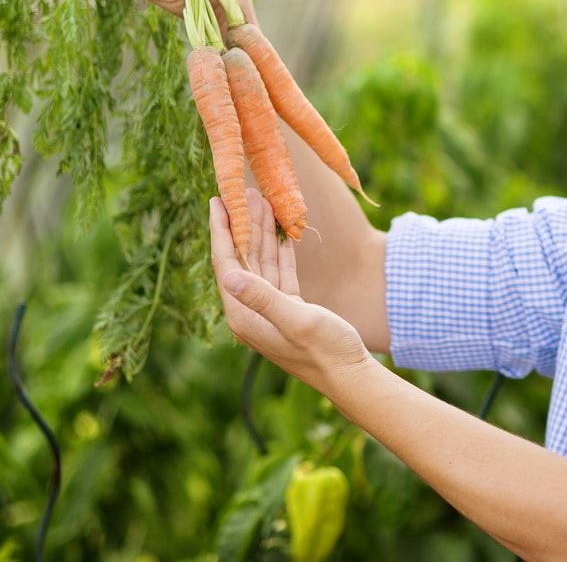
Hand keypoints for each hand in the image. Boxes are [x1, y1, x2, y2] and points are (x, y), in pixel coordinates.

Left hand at [210, 189, 373, 390]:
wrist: (349, 375)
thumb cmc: (325, 351)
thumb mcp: (296, 321)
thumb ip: (263, 298)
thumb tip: (229, 276)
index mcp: (244, 315)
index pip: (226, 264)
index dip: (221, 231)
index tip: (217, 201)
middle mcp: (251, 311)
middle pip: (242, 259)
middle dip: (242, 224)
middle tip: (243, 191)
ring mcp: (270, 309)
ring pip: (262, 262)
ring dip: (262, 232)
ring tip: (262, 201)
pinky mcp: (289, 308)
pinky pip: (280, 272)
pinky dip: (281, 250)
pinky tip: (281, 231)